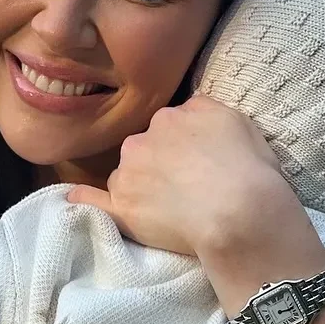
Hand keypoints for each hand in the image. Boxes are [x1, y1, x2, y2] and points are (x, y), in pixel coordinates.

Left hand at [65, 97, 303, 262]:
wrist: (238, 211)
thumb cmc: (248, 168)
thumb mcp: (237, 121)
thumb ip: (206, 112)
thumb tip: (189, 112)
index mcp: (173, 116)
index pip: (170, 127)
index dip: (185, 146)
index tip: (199, 164)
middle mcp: (143, 138)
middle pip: (144, 148)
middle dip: (159, 164)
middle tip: (188, 188)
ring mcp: (128, 173)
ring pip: (127, 174)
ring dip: (140, 186)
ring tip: (170, 210)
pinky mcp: (122, 207)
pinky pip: (93, 200)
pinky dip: (84, 199)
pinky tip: (76, 200)